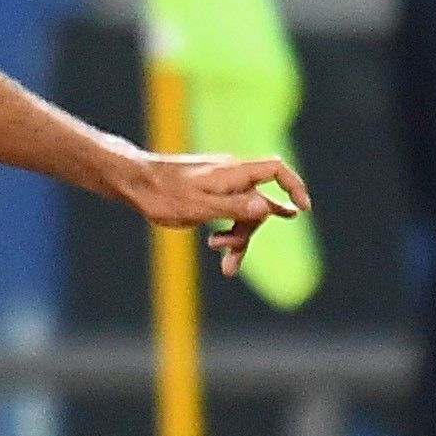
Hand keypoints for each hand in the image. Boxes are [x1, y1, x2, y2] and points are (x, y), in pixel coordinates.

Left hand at [121, 153, 311, 278]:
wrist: (133, 182)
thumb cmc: (162, 194)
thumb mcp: (199, 207)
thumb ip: (234, 208)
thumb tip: (268, 208)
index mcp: (233, 173)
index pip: (275, 170)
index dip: (294, 186)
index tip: (303, 208)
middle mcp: (230, 175)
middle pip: (259, 203)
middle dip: (250, 235)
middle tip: (229, 263)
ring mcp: (219, 183)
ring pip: (242, 212)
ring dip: (237, 238)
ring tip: (225, 266)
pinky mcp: (208, 191)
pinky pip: (227, 211)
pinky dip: (227, 230)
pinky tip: (219, 246)